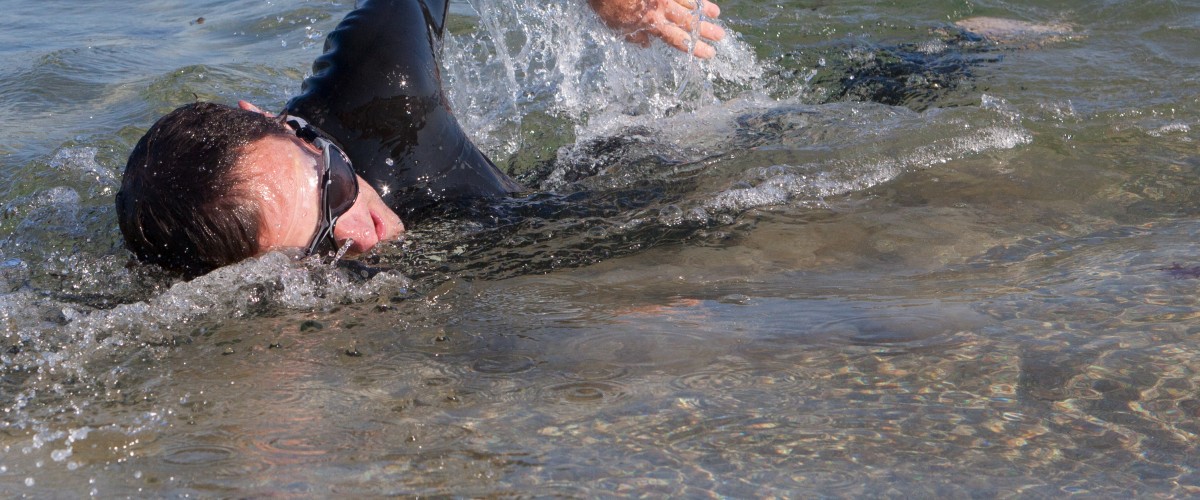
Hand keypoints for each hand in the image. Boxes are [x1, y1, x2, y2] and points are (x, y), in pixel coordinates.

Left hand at [588, 0, 725, 58]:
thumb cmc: (607, 5)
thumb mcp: (617, 27)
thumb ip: (635, 36)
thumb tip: (649, 44)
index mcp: (652, 24)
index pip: (679, 40)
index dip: (696, 48)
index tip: (710, 53)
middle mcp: (662, 9)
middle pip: (690, 22)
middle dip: (706, 30)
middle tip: (721, 36)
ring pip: (689, 2)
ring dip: (704, 9)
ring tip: (716, 14)